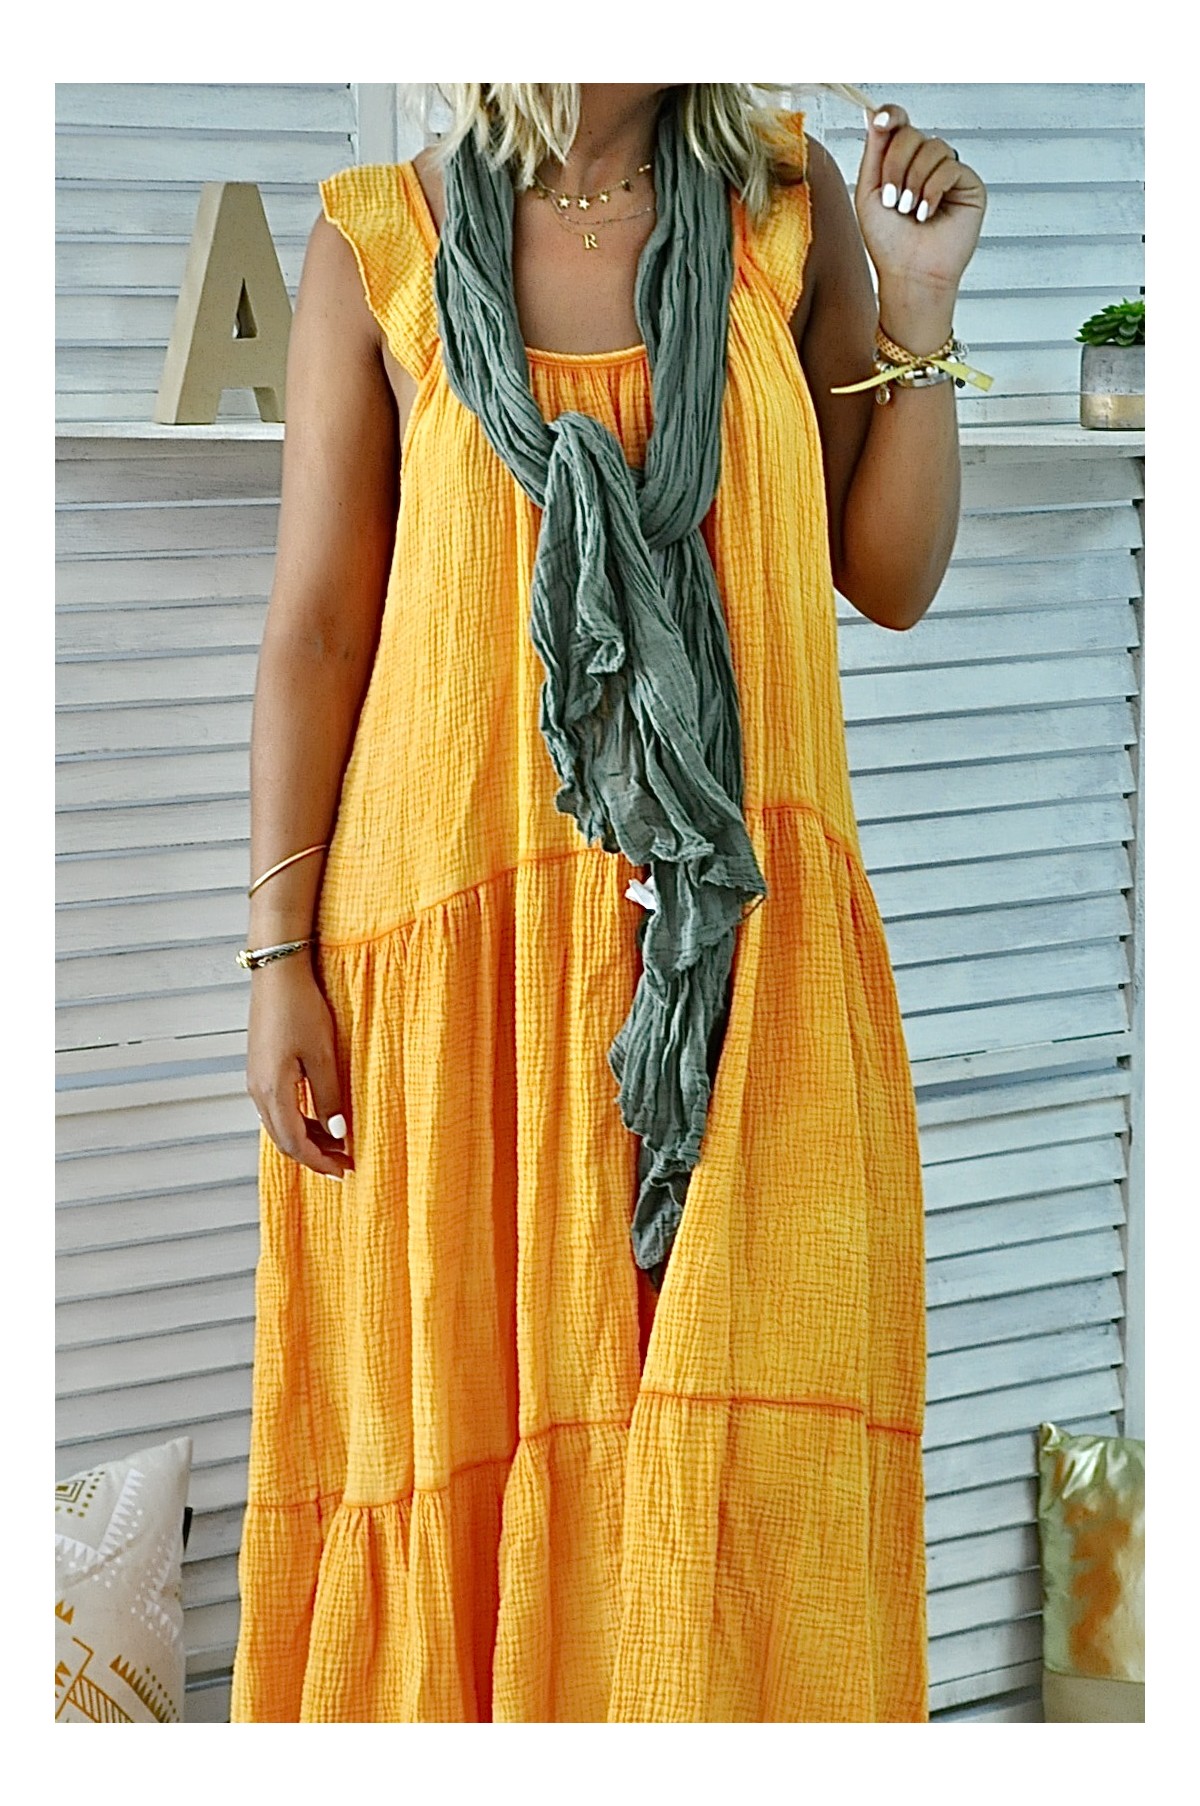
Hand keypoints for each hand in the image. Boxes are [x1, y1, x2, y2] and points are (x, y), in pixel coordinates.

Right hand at [247, 957, 352, 1178]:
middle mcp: (258, 1090)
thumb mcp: (323, 1055)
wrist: (277, 974)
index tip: (344, 1170)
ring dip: (306, 1138)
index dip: (319, 1161)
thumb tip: (337, 1131)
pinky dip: (297, 1120)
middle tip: (344, 1163)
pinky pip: (276, 1108)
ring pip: (279, 1124)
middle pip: (284, 1139)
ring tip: (336, 1142)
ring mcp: (256, 1079)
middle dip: (314, 1155)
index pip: (295, 1143)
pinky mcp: (260, 1068)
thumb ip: (329, 1096)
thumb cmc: (300, 1008)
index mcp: (273, 1091)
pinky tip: (317, 1116)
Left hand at [854, 103, 985, 300]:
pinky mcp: (969, 184)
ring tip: (909, 210)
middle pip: (911, 133)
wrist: (910, 273)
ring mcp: (948, 172)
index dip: (892, 115)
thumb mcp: (869, 192)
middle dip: (896, 166)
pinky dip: (933, 190)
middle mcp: (925, 163)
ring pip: (932, 147)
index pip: (900, 123)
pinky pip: (950, 166)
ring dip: (914, 181)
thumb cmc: (890, 243)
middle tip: (892, 199)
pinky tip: (928, 212)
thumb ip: (874, 151)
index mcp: (901, 162)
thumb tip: (872, 111)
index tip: (882, 121)